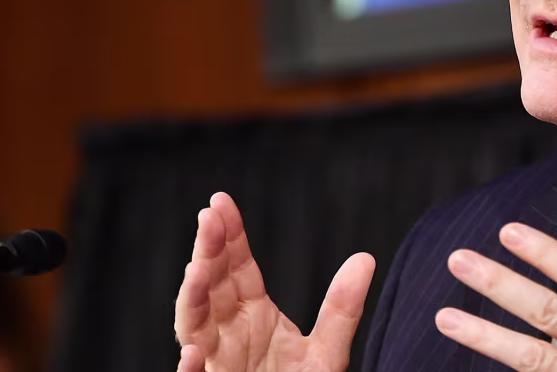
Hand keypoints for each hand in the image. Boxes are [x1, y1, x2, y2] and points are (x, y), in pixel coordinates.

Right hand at [174, 192, 375, 371]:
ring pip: (193, 330)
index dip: (229, 236)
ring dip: (191, 300)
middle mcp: (227, 336)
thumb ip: (341, 310)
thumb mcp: (326, 354)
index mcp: (252, 317)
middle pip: (211, 288)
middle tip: (209, 219)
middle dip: (208, 252)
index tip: (220, 202)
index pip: (236, 269)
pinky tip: (193, 355)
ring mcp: (217, 366)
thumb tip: (365, 259)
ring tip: (198, 271)